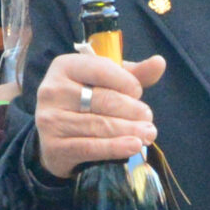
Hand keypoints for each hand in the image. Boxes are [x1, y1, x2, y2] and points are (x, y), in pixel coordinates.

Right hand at [33, 50, 167, 180]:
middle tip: (148, 119)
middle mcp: (52, 90)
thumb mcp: (106, 83)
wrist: (56, 140)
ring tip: (149, 134)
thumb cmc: (84, 103)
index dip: (127, 82)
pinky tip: (134, 146)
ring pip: (99, 125)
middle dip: (132, 110)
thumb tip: (159, 62)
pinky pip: (91, 147)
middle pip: (103, 100)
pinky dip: (115, 147)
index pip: (102, 69)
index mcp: (64, 66)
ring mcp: (50, 119)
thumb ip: (132, 74)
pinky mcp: (53, 146)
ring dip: (130, 130)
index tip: (139, 94)